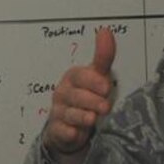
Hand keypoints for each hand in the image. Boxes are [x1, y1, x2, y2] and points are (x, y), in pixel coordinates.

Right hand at [42, 28, 116, 163]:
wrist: (70, 122)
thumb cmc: (87, 95)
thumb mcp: (97, 75)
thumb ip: (103, 56)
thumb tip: (106, 31)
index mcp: (73, 78)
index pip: (80, 76)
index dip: (93, 82)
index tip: (106, 87)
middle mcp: (63, 93)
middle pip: (75, 96)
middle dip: (91, 101)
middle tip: (105, 106)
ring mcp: (59, 111)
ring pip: (69, 114)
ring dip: (80, 116)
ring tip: (92, 119)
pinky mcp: (57, 129)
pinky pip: (60, 130)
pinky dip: (67, 132)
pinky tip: (74, 132)